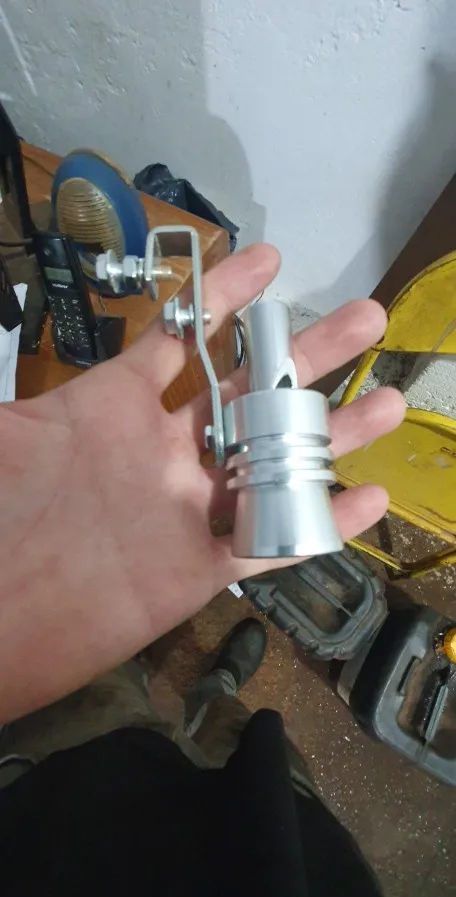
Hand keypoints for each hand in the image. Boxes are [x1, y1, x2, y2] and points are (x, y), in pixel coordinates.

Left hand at [0, 244, 404, 719]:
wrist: (0, 626)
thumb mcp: (0, 439)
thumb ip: (19, 398)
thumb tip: (18, 320)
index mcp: (116, 410)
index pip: (181, 338)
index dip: (224, 297)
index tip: (271, 261)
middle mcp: (163, 451)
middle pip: (250, 392)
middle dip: (309, 354)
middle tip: (366, 318)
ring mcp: (187, 509)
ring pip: (274, 461)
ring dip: (332, 434)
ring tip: (387, 402)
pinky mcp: (202, 568)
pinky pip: (273, 541)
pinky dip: (321, 525)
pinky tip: (367, 500)